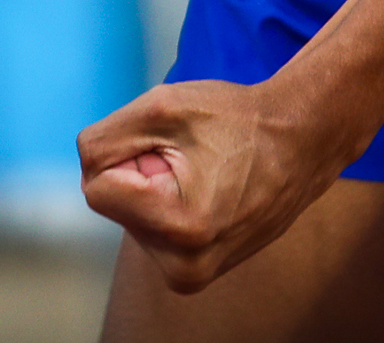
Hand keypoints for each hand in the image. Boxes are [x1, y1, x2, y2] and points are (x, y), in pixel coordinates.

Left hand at [77, 77, 342, 291]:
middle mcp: (183, 267)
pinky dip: (165, 202)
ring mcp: (190, 276)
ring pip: (130, 215)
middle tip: (189, 155)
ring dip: (152, 185)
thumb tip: (84, 171)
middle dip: (138, 170)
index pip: (96, 186)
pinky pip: (150, 228)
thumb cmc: (235, 120)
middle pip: (112, 202)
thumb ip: (104, 139)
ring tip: (201, 170)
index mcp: (178, 228)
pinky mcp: (194, 274)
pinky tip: (204, 188)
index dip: (125, 150)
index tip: (166, 143)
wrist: (299, 144)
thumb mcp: (162, 106)